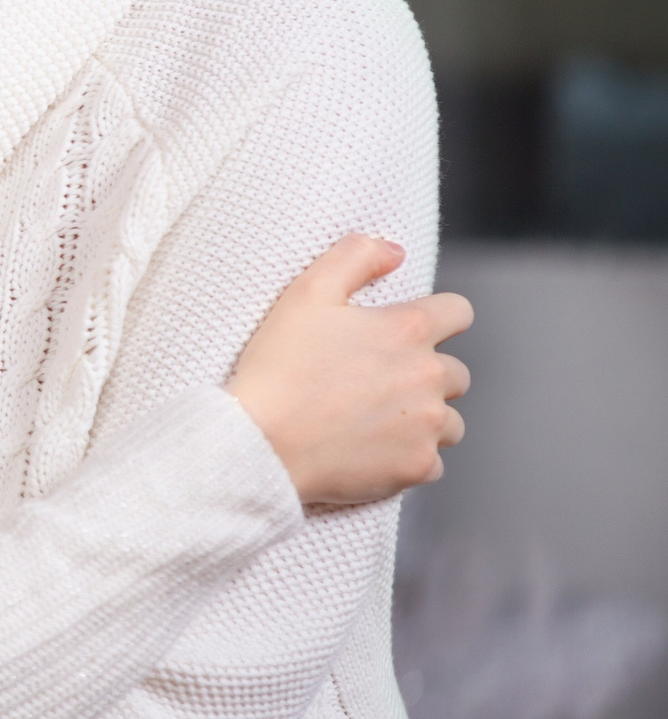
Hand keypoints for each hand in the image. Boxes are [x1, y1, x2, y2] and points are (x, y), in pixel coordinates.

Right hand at [225, 235, 471, 506]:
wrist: (259, 442)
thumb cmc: (278, 366)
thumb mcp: (305, 293)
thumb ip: (354, 257)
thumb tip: (395, 251)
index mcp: (408, 330)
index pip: (458, 312)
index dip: (438, 317)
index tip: (409, 331)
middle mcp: (429, 377)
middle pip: (456, 373)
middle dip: (426, 375)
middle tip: (377, 382)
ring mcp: (426, 426)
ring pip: (450, 422)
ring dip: (424, 419)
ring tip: (376, 420)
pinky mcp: (416, 467)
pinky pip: (431, 463)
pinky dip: (408, 458)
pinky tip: (371, 451)